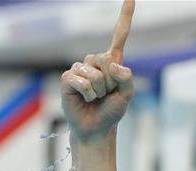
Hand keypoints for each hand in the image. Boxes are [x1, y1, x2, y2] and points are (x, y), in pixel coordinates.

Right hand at [61, 0, 134, 143]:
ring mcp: (80, 68)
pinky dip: (87, 93)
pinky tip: (86, 99)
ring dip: (99, 91)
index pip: (119, 35)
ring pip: (94, 74)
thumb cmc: (112, 111)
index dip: (125, 16)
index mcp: (113, 62)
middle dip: (110, 82)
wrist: (97, 129)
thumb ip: (126, 77)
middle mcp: (95, 61)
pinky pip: (81, 80)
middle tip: (106, 94)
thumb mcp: (127, 95)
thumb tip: (110, 63)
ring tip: (96, 98)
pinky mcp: (68, 78)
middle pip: (106, 59)